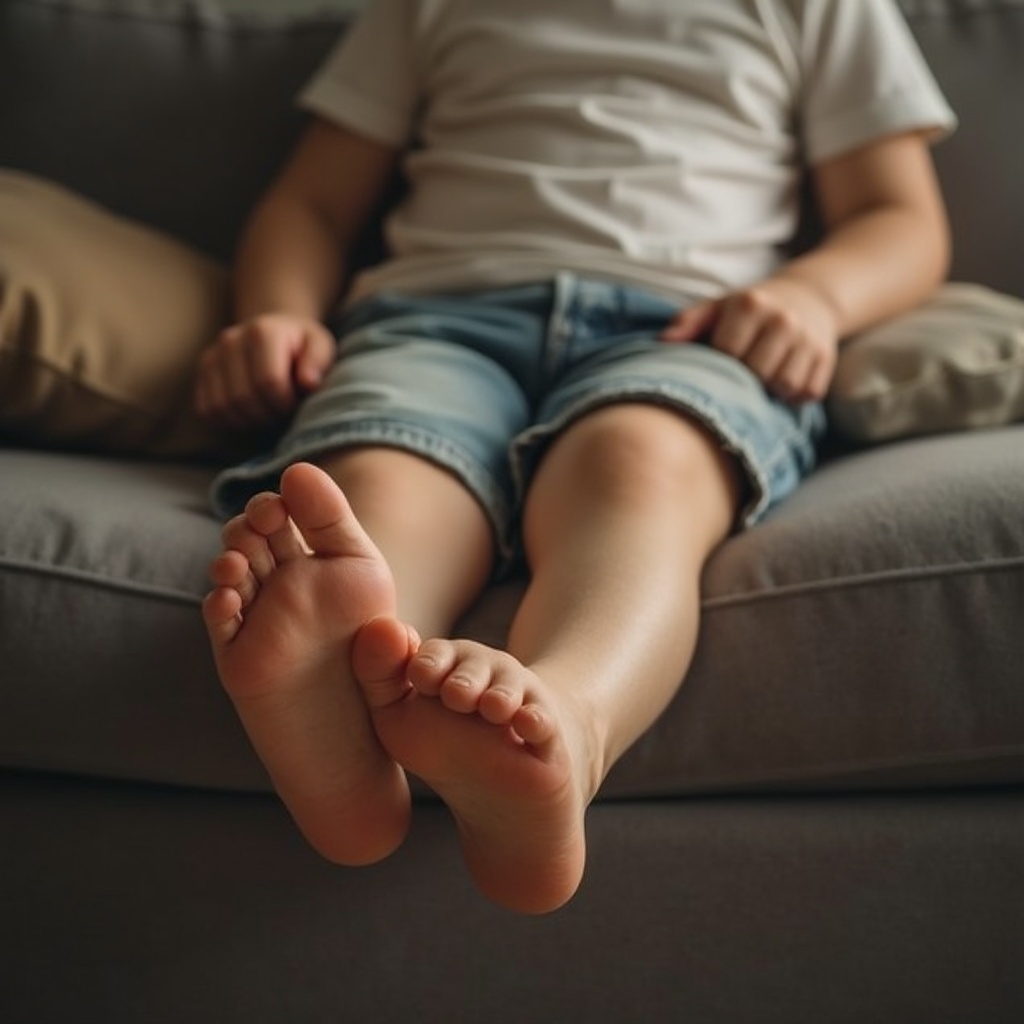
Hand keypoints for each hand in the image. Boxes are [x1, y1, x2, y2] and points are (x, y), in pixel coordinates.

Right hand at [195, 313, 335, 428]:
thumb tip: (308, 383)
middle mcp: (231, 340)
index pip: (269, 381)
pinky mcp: (202, 372)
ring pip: (222, 407)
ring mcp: (212, 356)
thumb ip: (318, 361)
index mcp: (263, 332)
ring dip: (248, 421)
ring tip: (267, 412)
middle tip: (282, 411)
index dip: (285, 402)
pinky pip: (207, 411)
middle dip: (267, 414)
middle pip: (243, 397)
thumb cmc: (301, 345)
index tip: (295, 402)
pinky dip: (228, 421)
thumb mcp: (320, 346)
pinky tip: (249, 414)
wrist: (272, 333)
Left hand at [660, 278, 839, 402]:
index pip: (727, 352)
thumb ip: (690, 321)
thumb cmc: (751, 310)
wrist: (810, 297)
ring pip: (784, 386)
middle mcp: (784, 319)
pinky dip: (794, 394)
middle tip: (744, 369)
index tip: (722, 357)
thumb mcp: (719, 307)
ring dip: (771, 389)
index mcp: (751, 304)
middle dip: (746, 377)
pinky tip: (784, 379)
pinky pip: (806, 392)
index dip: (721, 362)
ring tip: (764, 374)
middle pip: (756, 373)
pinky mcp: (826, 357)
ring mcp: (808, 338)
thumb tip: (664, 341)